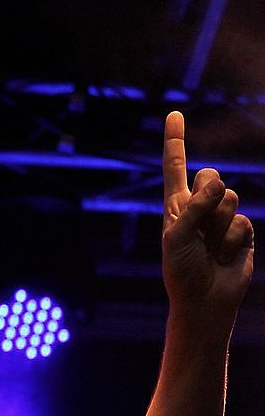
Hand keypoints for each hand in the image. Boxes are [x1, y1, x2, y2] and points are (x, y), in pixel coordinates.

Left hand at [162, 111, 252, 330]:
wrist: (204, 301)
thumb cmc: (182, 271)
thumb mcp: (176, 237)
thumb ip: (194, 207)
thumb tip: (219, 181)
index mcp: (176, 207)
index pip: (175, 168)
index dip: (175, 141)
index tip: (173, 114)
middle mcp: (199, 208)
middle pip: (210, 175)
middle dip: (206, 197)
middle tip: (199, 229)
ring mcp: (221, 219)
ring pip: (230, 196)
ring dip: (218, 224)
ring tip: (209, 248)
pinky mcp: (241, 231)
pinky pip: (242, 221)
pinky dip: (231, 240)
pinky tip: (224, 256)